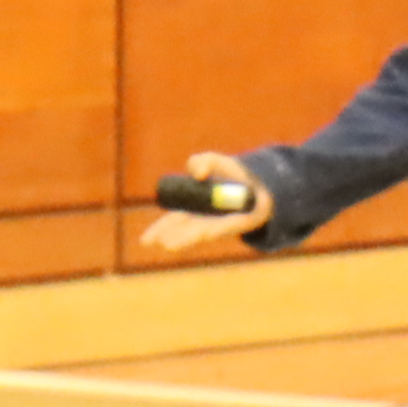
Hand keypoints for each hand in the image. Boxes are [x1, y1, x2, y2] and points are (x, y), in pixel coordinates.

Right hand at [140, 152, 271, 254]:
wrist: (262, 181)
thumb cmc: (232, 174)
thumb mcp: (214, 161)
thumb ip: (202, 162)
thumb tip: (197, 174)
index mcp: (193, 208)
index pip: (172, 223)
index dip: (159, 231)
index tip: (145, 241)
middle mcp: (204, 220)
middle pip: (184, 230)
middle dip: (171, 236)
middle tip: (157, 243)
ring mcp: (220, 223)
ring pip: (200, 232)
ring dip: (187, 237)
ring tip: (170, 245)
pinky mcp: (239, 223)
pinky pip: (224, 225)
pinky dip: (214, 228)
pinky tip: (206, 232)